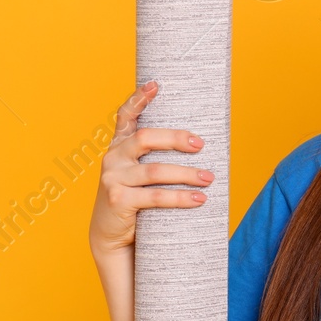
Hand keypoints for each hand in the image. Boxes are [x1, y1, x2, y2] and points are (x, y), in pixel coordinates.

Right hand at [88, 80, 214, 256]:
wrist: (111, 235)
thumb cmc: (134, 199)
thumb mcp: (138, 174)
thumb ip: (152, 157)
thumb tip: (198, 144)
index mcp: (118, 146)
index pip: (125, 116)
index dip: (138, 99)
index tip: (155, 85)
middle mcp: (112, 158)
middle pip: (146, 139)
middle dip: (176, 139)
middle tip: (201, 145)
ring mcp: (113, 178)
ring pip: (155, 171)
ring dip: (186, 174)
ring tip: (209, 178)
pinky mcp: (118, 200)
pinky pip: (155, 196)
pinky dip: (180, 198)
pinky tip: (199, 200)